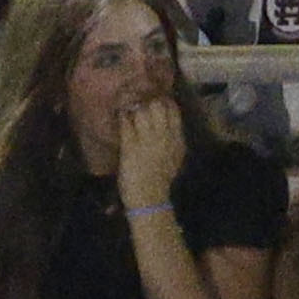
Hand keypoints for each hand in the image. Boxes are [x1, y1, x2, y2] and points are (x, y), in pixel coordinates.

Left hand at [113, 96, 185, 213]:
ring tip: (129, 110)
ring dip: (134, 108)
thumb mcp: (175, 157)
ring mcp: (147, 140)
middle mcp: (164, 136)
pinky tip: (121, 117)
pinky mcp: (130, 145)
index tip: (156, 100)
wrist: (150, 198)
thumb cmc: (161, 179)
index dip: (164, 101)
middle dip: (148, 101)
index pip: (174, 111)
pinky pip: (126, 123)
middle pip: (158, 106)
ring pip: (142, 111)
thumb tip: (168, 124)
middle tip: (140, 103)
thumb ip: (174, 139)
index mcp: (177, 140)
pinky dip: (123, 117)